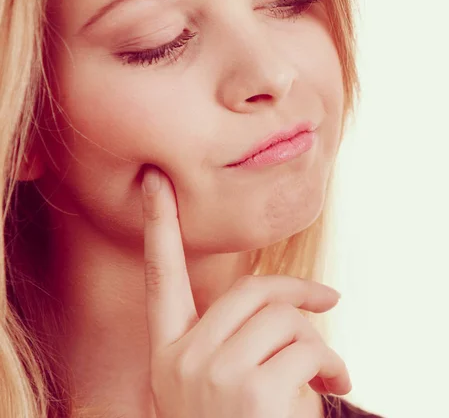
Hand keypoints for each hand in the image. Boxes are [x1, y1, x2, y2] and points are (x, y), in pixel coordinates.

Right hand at [142, 166, 350, 417]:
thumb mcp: (213, 390)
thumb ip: (228, 342)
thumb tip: (278, 307)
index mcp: (168, 355)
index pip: (160, 277)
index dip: (158, 225)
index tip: (155, 182)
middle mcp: (183, 360)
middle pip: (252, 291)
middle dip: (299, 293)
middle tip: (329, 301)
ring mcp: (214, 375)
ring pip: (284, 317)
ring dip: (320, 339)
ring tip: (333, 372)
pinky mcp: (251, 391)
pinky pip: (308, 347)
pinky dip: (333, 363)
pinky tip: (335, 387)